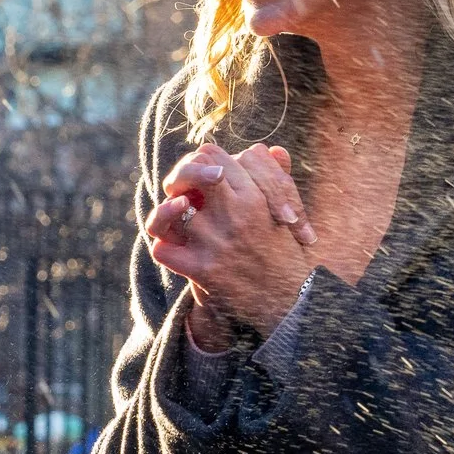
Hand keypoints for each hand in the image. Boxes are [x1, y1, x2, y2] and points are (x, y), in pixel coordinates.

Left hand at [146, 142, 315, 340]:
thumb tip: (273, 149)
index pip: (211, 155)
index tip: (207, 178)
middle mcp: (235, 213)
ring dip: (169, 215)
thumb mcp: (286, 213)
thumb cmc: (285, 253)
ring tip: (179, 218)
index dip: (203, 163)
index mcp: (255, 195)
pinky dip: (165, 249)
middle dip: (182, 178)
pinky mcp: (203, 269)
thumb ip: (276, 179)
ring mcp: (216, 241)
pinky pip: (163, 249)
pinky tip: (174, 249)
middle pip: (188, 171)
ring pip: (170, 209)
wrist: (290, 303)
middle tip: (186, 193)